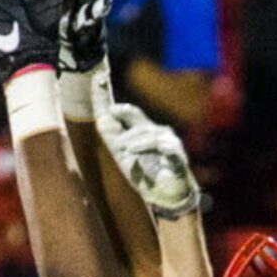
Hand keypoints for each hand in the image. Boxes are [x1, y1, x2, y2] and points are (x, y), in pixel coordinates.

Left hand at [97, 102, 201, 217]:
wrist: (166, 197)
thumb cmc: (146, 175)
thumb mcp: (124, 156)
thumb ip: (114, 137)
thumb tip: (102, 117)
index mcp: (144, 130)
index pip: (128, 112)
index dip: (114, 99)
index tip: (99, 79)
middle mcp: (157, 131)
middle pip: (135, 116)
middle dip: (122, 117)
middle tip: (114, 131)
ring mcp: (168, 141)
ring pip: (148, 133)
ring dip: (133, 141)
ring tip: (125, 151)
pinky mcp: (177, 155)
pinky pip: (165, 146)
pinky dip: (149, 148)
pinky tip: (135, 153)